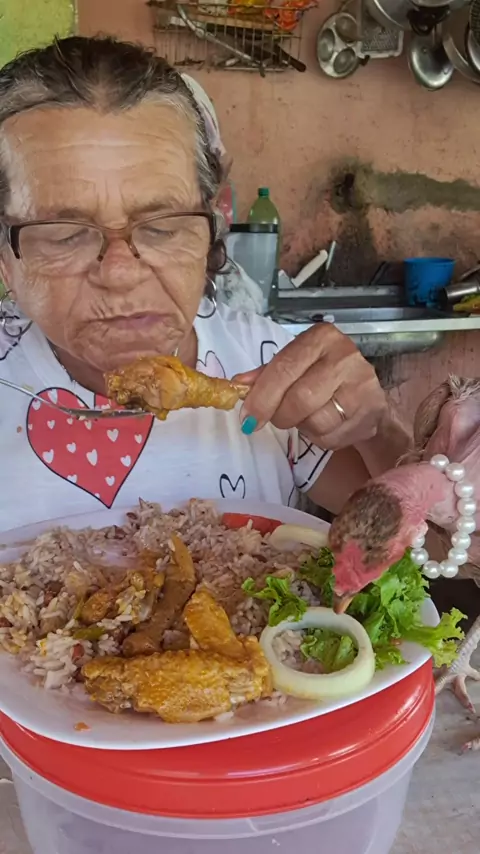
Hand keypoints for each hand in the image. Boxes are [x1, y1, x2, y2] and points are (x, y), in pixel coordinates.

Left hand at [234, 324, 386, 449]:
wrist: (367, 395)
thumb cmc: (324, 376)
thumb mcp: (296, 365)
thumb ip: (267, 374)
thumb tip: (238, 386)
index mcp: (321, 338)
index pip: (284, 368)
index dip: (261, 397)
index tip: (247, 418)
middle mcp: (345, 356)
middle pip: (299, 398)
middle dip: (280, 415)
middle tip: (276, 419)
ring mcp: (362, 385)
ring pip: (315, 421)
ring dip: (301, 427)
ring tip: (306, 417)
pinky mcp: (371, 412)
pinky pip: (331, 436)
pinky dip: (319, 437)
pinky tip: (325, 424)